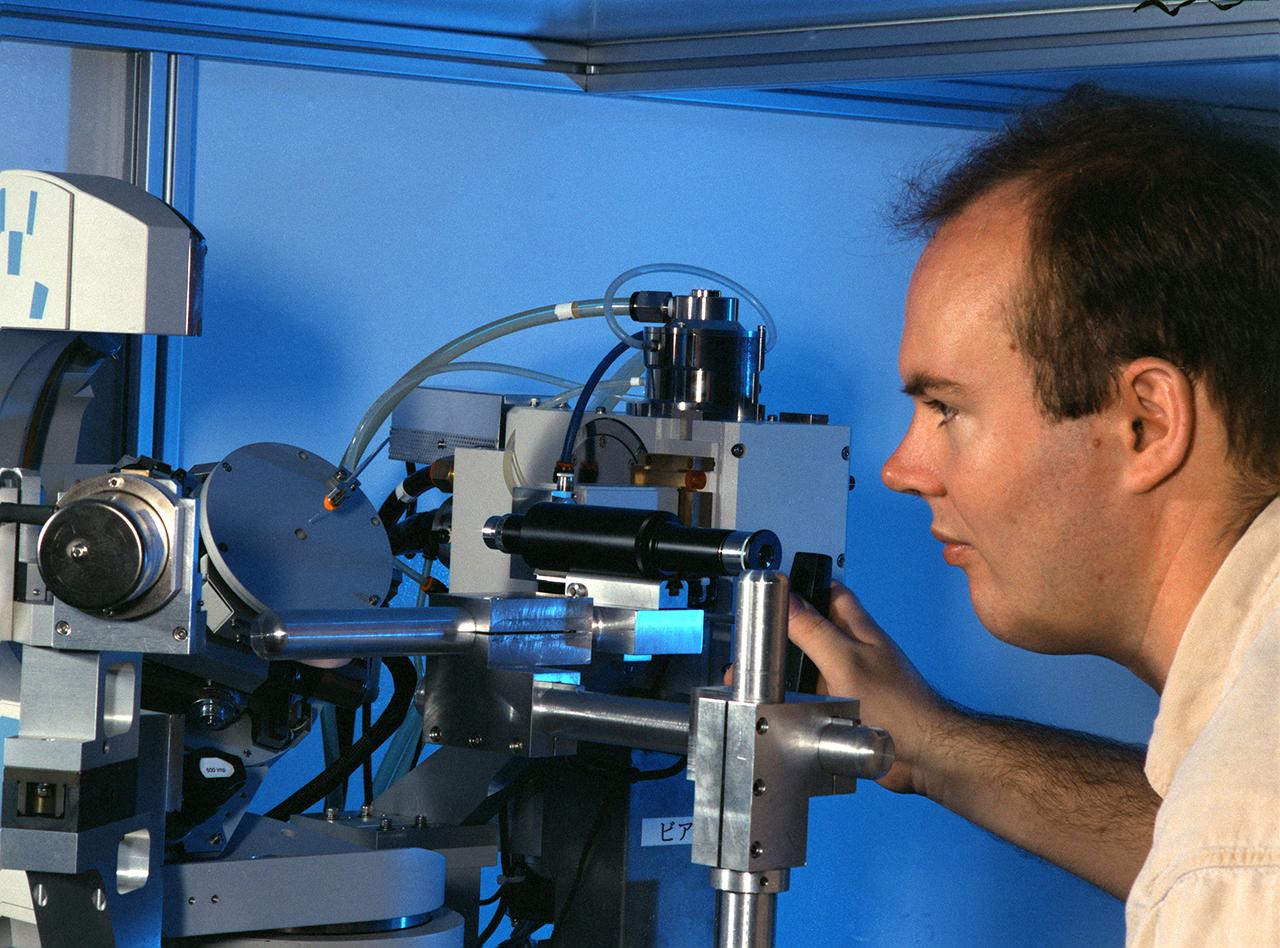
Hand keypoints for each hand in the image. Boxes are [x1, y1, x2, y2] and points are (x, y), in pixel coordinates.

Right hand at [788, 582, 955, 795]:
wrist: (921, 754)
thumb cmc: (899, 706)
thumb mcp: (845, 662)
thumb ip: (815, 631)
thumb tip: (788, 600)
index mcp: (859, 629)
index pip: (831, 593)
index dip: (807, 587)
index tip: (779, 592)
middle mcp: (856, 651)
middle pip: (817, 631)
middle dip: (793, 636)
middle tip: (771, 643)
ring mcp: (852, 680)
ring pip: (815, 668)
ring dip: (798, 675)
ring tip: (783, 681)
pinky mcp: (849, 707)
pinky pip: (819, 698)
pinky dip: (807, 702)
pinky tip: (801, 708)